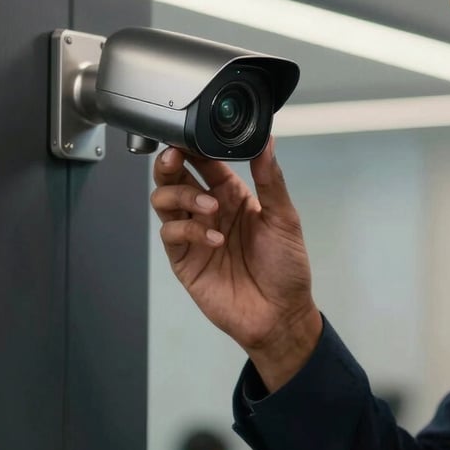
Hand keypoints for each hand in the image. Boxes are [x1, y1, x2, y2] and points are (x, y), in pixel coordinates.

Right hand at [151, 138, 321, 390]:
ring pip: (163, 200)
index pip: (202, 161)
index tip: (189, 134)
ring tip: (209, 208)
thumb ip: (270, 178)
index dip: (192, 146)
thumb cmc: (286, 268)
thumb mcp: (284, 217)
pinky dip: (188, 231)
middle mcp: (208, 210)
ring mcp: (193, 234)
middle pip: (173, 176)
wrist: (280, 314)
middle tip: (175, 157)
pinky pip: (170, 234)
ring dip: (181, 196)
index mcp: (232, 194)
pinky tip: (214, 240)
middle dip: (170, 163)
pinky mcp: (184, 259)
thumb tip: (265, 141)